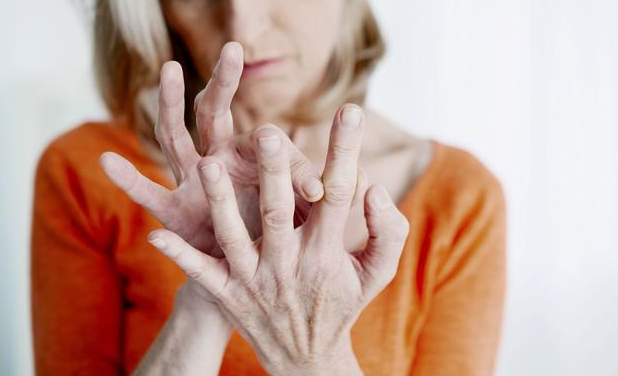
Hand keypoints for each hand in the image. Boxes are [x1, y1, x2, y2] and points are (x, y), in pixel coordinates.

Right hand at [100, 42, 322, 256]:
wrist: (251, 273)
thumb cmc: (280, 237)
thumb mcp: (299, 215)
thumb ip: (309, 196)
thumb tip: (324, 190)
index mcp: (254, 160)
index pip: (268, 141)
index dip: (290, 163)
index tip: (315, 192)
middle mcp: (220, 161)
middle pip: (217, 114)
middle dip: (225, 83)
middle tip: (234, 48)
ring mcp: (192, 182)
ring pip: (176, 136)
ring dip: (170, 104)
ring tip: (167, 68)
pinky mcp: (173, 211)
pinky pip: (147, 193)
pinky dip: (127, 179)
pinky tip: (106, 160)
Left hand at [148, 105, 410, 374]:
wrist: (307, 357)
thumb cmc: (343, 302)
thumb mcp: (378, 272)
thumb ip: (387, 230)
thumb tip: (373, 189)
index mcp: (327, 251)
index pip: (338, 195)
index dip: (344, 153)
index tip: (349, 110)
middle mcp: (290, 264)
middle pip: (280, 212)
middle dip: (273, 173)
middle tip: (266, 134)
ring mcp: (255, 280)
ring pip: (235, 237)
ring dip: (220, 203)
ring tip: (207, 166)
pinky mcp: (229, 295)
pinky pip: (202, 275)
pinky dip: (180, 256)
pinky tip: (156, 234)